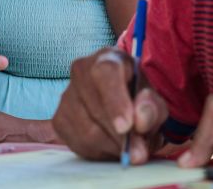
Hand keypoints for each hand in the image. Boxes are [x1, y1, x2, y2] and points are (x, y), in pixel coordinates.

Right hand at [52, 47, 167, 163]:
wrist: (120, 103)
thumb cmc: (137, 98)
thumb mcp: (153, 101)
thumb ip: (152, 108)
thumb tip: (140, 120)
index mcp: (108, 59)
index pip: (105, 74)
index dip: (115, 101)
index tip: (127, 126)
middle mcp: (81, 71)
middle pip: (96, 109)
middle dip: (120, 137)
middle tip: (139, 153)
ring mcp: (66, 95)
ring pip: (87, 132)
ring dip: (112, 147)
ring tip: (128, 146)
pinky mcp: (59, 119)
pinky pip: (78, 144)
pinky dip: (99, 152)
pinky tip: (111, 145)